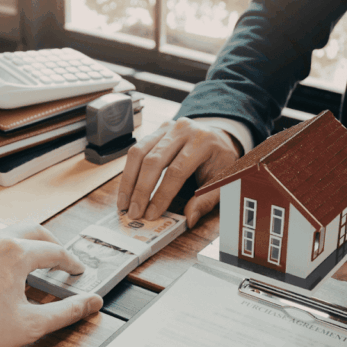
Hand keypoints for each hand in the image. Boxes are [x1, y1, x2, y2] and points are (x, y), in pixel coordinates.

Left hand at [0, 223, 102, 346]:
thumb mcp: (31, 325)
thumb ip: (67, 312)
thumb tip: (91, 303)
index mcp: (16, 253)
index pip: (55, 251)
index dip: (71, 262)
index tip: (76, 271)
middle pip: (33, 230)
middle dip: (51, 244)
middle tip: (59, 260)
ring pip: (5, 234)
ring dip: (22, 245)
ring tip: (29, 265)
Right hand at [117, 118, 241, 227]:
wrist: (219, 137)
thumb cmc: (220, 162)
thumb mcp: (223, 181)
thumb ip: (207, 199)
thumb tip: (189, 219)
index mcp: (204, 142)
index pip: (177, 170)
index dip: (162, 194)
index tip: (151, 214)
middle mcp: (183, 130)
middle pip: (153, 160)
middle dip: (141, 190)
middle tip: (134, 213)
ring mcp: (167, 128)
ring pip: (139, 152)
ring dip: (128, 181)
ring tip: (123, 204)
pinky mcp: (156, 131)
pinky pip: (136, 150)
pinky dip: (128, 172)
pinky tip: (126, 190)